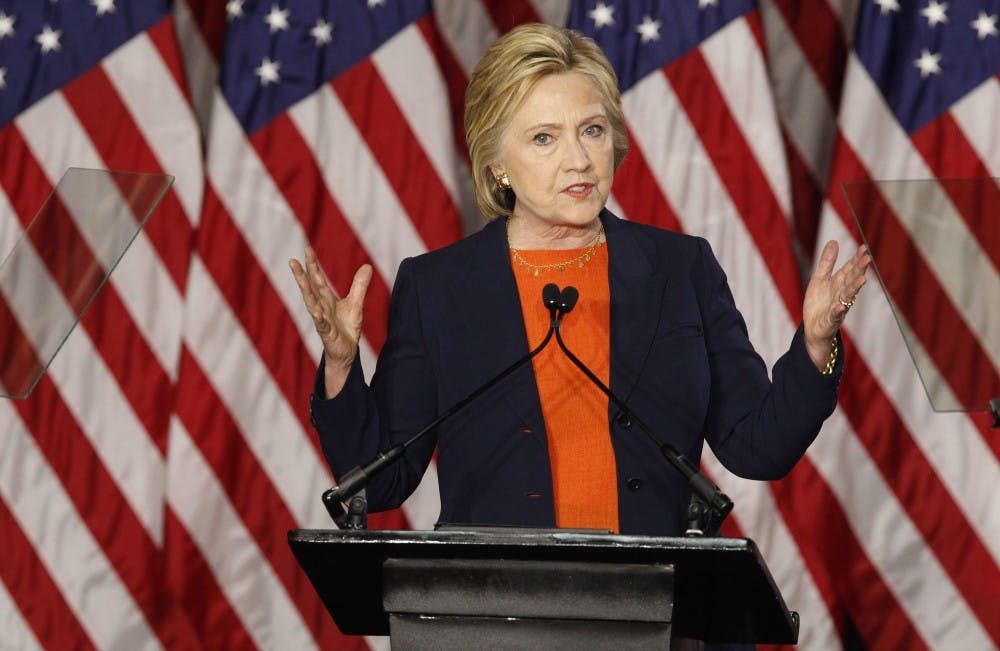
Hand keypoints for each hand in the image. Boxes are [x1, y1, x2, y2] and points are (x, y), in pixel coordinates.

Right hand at [289, 247, 372, 395]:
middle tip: (292, 260)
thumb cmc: (346, 327)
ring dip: (305, 292)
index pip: (318, 279)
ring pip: (311, 304)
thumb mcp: (356, 303)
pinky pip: (322, 324)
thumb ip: (359, 285)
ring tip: (300, 279)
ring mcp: (322, 320)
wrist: (346, 351)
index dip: (313, 265)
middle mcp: (321, 307)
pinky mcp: (327, 333)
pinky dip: (319, 318)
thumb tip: (367, 266)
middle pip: (310, 288)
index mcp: (327, 299)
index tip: (307, 249)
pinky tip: (316, 312)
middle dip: (302, 275)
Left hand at [802, 240, 870, 369]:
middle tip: (867, 259)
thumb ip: (827, 262)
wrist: (813, 327)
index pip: (850, 269)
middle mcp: (842, 294)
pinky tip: (840, 306)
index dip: (856, 259)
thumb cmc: (819, 302)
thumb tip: (834, 241)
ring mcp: (838, 307)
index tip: (864, 248)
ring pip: (848, 296)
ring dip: (855, 288)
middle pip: (852, 280)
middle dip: (859, 270)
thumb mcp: (820, 278)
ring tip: (862, 280)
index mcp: (839, 283)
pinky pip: (835, 315)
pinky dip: (838, 310)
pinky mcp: (830, 320)